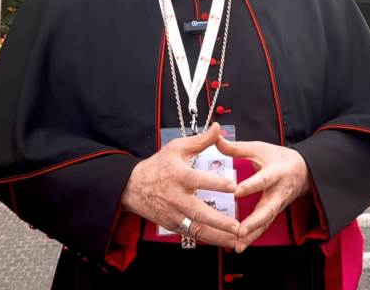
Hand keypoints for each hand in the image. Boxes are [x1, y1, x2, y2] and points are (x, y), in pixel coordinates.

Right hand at [120, 123, 238, 247]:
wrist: (133, 187)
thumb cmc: (159, 166)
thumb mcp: (177, 148)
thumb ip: (200, 140)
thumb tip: (217, 128)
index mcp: (179, 176)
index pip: (199, 180)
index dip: (216, 183)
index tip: (233, 187)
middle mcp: (176, 197)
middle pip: (198, 212)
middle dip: (219, 221)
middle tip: (237, 226)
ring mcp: (173, 214)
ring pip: (196, 228)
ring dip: (216, 236)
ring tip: (235, 240)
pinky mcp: (172, 225)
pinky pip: (191, 234)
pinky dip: (206, 240)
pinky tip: (222, 242)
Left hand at [215, 138, 309, 252]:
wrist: (302, 171)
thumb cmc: (278, 158)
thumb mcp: (259, 149)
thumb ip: (237, 147)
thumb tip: (216, 138)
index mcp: (276, 173)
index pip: (263, 180)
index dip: (251, 185)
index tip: (237, 191)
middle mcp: (278, 192)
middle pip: (268, 208)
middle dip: (254, 221)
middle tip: (240, 229)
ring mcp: (277, 205)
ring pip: (266, 222)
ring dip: (252, 234)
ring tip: (238, 243)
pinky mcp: (274, 213)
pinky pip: (263, 227)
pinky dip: (252, 237)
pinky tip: (239, 246)